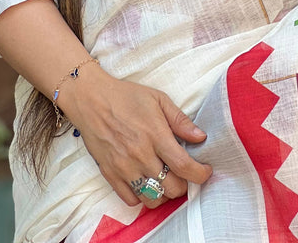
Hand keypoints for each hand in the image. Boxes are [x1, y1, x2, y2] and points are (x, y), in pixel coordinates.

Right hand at [60, 66, 211, 207]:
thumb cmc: (127, 97)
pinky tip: (147, 183)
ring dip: (164, 194)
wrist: (92, 100)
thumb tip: (201, 137)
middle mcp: (140, 155)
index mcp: (155, 135)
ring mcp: (124, 168)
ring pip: (152, 199)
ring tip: (167, 181)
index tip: (205, 171)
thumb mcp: (158, 99)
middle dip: (184, 185)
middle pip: (171, 187)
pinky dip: (143, 197)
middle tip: (185, 175)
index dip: (200, 174)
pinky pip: (131, 200)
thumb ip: (180, 120)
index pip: (183, 166)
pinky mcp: (110, 175)